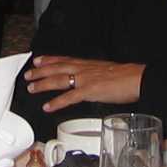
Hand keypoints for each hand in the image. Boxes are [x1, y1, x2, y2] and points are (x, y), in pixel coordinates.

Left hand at [23, 54, 144, 111]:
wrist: (138, 79)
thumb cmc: (127, 77)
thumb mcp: (108, 72)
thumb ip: (96, 76)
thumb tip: (91, 82)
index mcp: (89, 64)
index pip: (65, 60)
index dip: (50, 60)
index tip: (38, 60)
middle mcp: (84, 69)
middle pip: (57, 68)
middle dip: (41, 71)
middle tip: (28, 74)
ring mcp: (86, 79)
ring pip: (59, 80)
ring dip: (43, 84)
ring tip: (31, 88)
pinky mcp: (90, 91)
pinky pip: (69, 97)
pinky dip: (56, 102)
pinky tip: (47, 106)